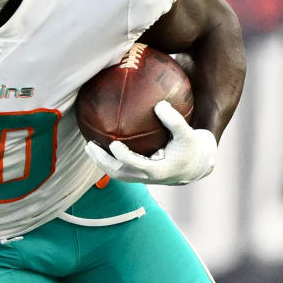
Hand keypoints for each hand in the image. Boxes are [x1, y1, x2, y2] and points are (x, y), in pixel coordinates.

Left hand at [84, 100, 216, 184]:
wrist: (194, 167)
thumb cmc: (190, 148)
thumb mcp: (189, 134)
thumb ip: (175, 121)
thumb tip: (159, 104)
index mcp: (158, 170)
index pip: (136, 165)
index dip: (124, 156)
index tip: (113, 143)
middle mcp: (146, 177)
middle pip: (119, 173)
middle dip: (102, 161)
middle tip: (90, 146)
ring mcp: (140, 178)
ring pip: (116, 174)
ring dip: (100, 162)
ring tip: (89, 147)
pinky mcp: (137, 176)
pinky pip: (118, 170)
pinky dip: (107, 161)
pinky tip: (98, 146)